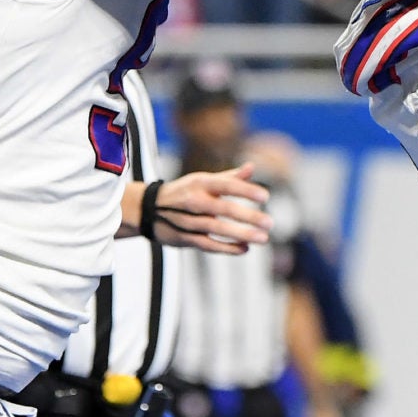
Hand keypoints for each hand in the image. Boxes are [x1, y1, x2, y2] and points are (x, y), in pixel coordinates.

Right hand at [151, 163, 270, 254]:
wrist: (147, 209)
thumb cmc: (185, 192)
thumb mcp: (203, 180)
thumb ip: (229, 177)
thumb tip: (252, 167)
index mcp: (200, 182)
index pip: (226, 185)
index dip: (245, 190)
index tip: (265, 197)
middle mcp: (193, 200)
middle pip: (222, 208)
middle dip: (247, 216)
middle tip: (270, 222)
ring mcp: (187, 220)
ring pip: (216, 228)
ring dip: (240, 234)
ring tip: (263, 238)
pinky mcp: (184, 238)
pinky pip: (207, 244)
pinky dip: (226, 247)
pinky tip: (244, 249)